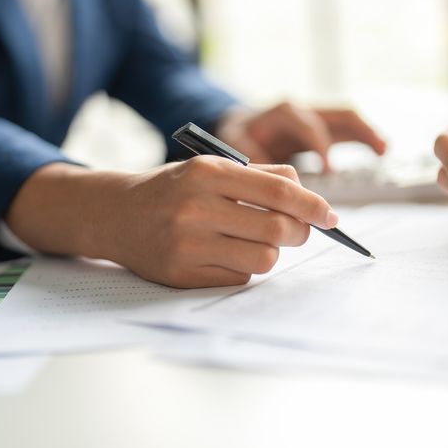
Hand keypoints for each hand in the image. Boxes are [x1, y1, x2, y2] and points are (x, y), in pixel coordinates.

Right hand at [5, 159, 337, 287]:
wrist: (117, 214)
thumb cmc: (175, 190)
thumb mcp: (212, 169)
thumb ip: (261, 177)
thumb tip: (310, 198)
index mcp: (208, 174)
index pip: (279, 192)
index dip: (313, 206)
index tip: (330, 216)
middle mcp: (196, 208)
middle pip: (278, 229)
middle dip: (299, 233)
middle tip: (297, 231)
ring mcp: (187, 244)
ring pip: (263, 260)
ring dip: (271, 254)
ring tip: (256, 243)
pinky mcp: (182, 275)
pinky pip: (239, 279)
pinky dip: (244, 269)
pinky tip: (225, 255)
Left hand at [216, 102, 386, 171]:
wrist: (236, 126)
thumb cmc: (236, 137)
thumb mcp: (235, 145)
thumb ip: (250, 156)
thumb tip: (266, 175)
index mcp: (282, 113)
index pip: (309, 126)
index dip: (320, 147)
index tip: (328, 171)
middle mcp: (303, 110)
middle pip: (337, 114)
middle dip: (359, 131)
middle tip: (377, 151)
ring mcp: (314, 117)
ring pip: (347, 119)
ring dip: (367, 132)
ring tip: (384, 150)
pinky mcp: (321, 128)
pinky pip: (347, 129)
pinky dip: (364, 137)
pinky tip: (380, 150)